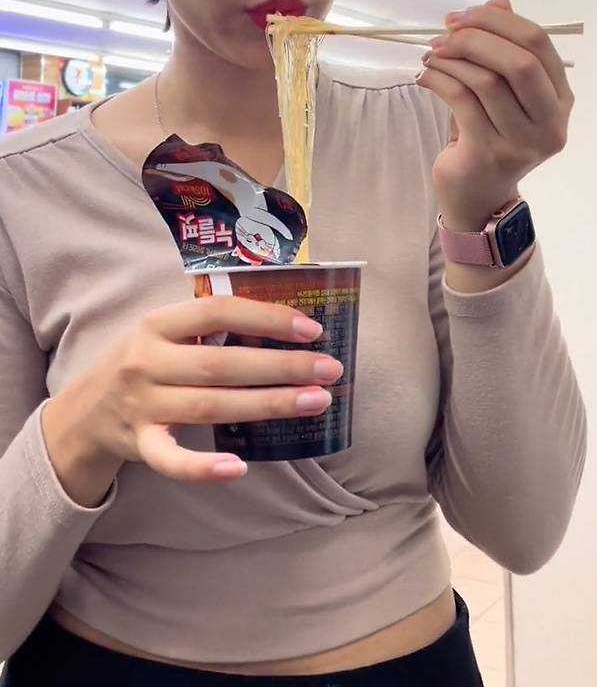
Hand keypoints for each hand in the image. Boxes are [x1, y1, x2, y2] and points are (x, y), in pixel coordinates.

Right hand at [46, 297, 341, 486]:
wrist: (82, 413)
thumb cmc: (141, 363)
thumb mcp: (162, 331)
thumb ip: (206, 323)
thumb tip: (281, 319)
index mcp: (157, 323)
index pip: (218, 312)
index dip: (265, 318)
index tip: (311, 328)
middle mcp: (148, 361)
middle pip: (223, 364)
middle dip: (282, 366)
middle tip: (330, 369)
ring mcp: (143, 405)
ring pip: (211, 406)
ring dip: (268, 404)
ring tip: (316, 401)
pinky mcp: (139, 445)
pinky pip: (171, 460)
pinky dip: (203, 468)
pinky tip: (239, 467)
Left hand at [417, 0, 574, 229]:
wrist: (476, 195)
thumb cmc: (487, 135)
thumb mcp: (499, 90)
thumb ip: (503, 47)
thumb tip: (499, 0)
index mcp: (560, 99)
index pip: (538, 43)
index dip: (498, 21)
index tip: (461, 16)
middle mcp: (550, 122)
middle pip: (519, 61)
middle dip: (476, 37)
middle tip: (444, 33)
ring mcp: (523, 142)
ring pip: (487, 80)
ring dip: (452, 59)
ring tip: (431, 55)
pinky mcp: (490, 154)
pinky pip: (462, 101)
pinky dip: (439, 80)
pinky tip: (425, 76)